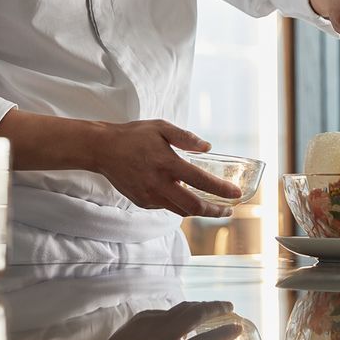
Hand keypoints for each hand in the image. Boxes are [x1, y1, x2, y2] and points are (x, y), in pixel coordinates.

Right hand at [91, 120, 241, 217]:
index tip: (236, 194)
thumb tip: (207, 148)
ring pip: (180, 211)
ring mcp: (150, 196)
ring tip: (211, 206)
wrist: (103, 149)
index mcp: (167, 163)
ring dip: (198, 210)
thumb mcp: (161, 128)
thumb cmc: (134, 135)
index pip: (200, 181)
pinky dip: (178, 205)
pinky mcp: (142, 201)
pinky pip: (166, 207)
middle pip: (193, 207)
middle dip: (214, 211)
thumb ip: (185, 138)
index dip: (221, 190)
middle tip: (228, 210)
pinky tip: (184, 196)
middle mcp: (159, 184)